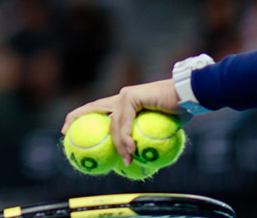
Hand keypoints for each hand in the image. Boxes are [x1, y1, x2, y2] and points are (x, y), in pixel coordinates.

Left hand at [60, 79, 179, 164]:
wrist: (190, 97)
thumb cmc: (179, 113)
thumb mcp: (157, 130)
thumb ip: (143, 139)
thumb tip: (135, 159)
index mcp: (124, 103)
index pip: (97, 109)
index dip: (79, 117)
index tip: (66, 130)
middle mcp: (121, 97)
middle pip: (93, 109)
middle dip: (75, 120)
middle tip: (66, 137)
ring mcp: (125, 95)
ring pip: (114, 124)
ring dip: (119, 145)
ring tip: (126, 160)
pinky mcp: (132, 96)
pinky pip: (125, 122)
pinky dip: (126, 138)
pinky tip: (130, 150)